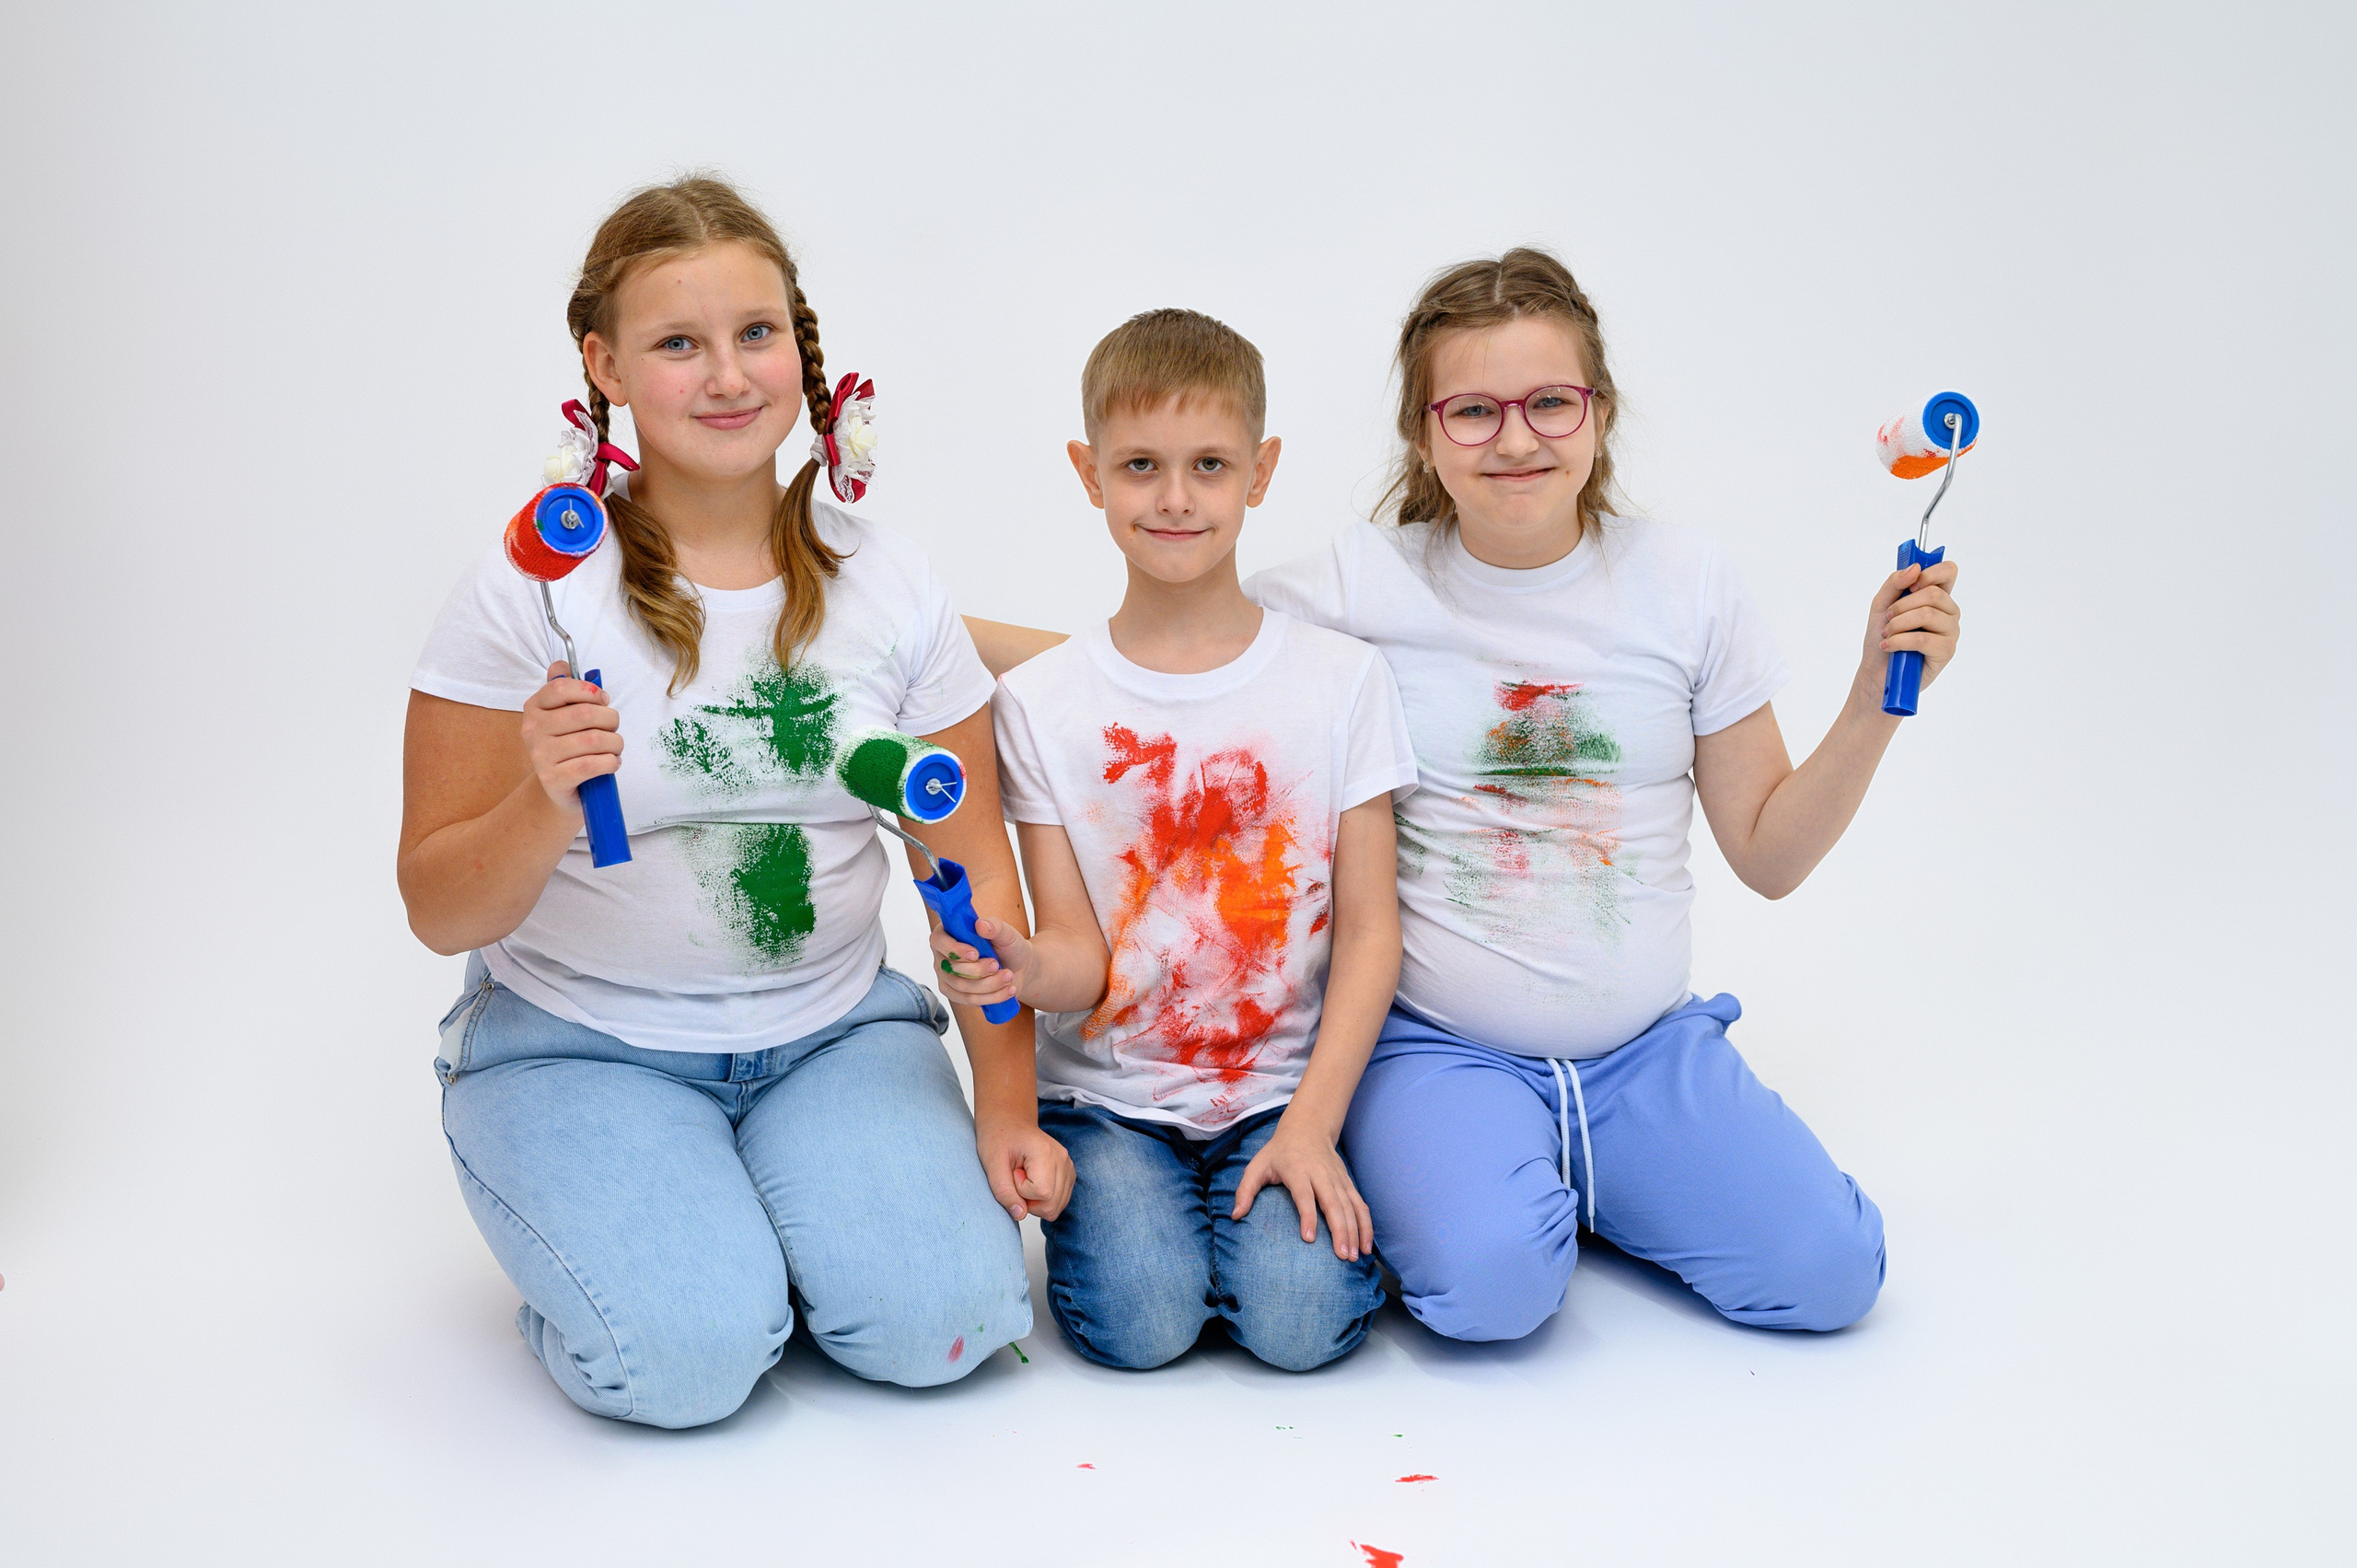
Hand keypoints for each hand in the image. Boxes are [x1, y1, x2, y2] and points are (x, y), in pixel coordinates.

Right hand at [520, 660, 621, 811]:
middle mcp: (532, 730)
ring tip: (615, 748)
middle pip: (584, 714)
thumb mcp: (562, 714)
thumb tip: (562, 664)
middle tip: (613, 728)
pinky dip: (610, 762)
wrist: (559, 788)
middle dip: (610, 720)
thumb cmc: (567, 746)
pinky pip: (591, 764)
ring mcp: (540, 756)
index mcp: (534, 708)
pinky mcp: (553, 779)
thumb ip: (563, 687)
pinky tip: (611, 762)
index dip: (590, 691)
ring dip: (615, 743)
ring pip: (593, 740)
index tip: (603, 700)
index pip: (560, 688)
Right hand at [929, 917, 1039, 1009]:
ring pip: (962, 987)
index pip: (939, 941)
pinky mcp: (956, 994)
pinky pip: (969, 999)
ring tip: (1008, 976)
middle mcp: (943, 955)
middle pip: (950, 968)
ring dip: (989, 984)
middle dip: (977, 970)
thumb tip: (980, 925)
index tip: (975, 954)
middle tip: (996, 965)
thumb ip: (995, 926)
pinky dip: (991, 997)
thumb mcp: (1006, 933)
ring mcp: (947, 976)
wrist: (1019, 967)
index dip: (954, 950)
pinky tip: (1007, 990)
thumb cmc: (1008, 946)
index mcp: (949, 933)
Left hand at [976, 1115, 1073, 1222]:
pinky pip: (1058, 1202)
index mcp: (1046, 1152)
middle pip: (1052, 1205)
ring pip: (1056, 1207)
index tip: (1013, 1173)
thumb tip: (1020, 1214)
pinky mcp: (1068, 1174)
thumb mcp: (992, 1164)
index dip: (1021, 1191)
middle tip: (1016, 1178)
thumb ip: (1004, 1191)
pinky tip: (1032, 1182)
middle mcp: (1063, 1159)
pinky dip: (1043, 1200)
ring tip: (1024, 1179)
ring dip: (1035, 1201)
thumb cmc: (999, 1138)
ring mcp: (1068, 1167)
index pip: (1042, 1193)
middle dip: (1028, 1200)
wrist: (1009, 1123)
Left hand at [1232, 1118, 1372, 1261]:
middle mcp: (1321, 1175)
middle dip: (1340, 1231)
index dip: (1307, 1216)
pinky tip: (1367, 1246)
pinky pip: (1360, 1205)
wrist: (1308, 1128)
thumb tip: (1236, 1215)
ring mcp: (1337, 1179)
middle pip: (1333, 1204)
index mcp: (1297, 1171)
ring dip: (1355, 1232)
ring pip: (1351, 1207)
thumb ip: (1245, 1190)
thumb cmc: (1279, 1152)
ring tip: (1354, 1257)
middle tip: (1341, 1256)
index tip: (1309, 1239)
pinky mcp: (1347, 1183)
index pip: (1304, 1196)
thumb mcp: (1257, 1166)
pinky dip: (1366, 1225)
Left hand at [1862, 559, 1961, 695]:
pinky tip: (1889, 647)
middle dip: (1902, 605)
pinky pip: (1923, 639)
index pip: (1948, 571)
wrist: (1876, 671)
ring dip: (1898, 624)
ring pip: (1927, 614)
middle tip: (1887, 619)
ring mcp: (1950, 632)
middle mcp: (1948, 612)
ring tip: (1887, 634)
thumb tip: (1915, 568)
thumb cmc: (1882, 636)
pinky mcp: (1946, 651)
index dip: (1930, 573)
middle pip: (1933, 593)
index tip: (1911, 585)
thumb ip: (1895, 583)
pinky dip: (1900, 641)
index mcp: (1937, 597)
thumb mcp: (1881, 604)